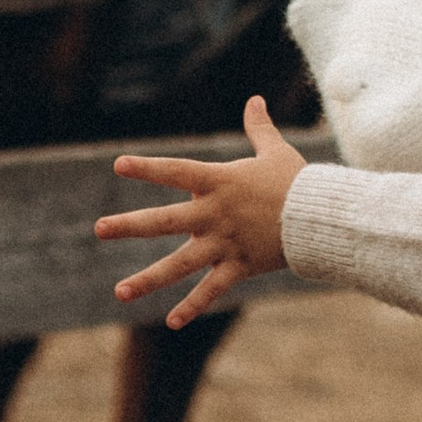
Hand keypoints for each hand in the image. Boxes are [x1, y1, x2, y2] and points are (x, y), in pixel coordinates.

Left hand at [94, 97, 305, 328]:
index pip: (176, 171)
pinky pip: (212, 290)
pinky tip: (171, 322)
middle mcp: (216, 214)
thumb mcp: (276, 151)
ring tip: (120, 292)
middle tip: (98, 229)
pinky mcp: (239, 267)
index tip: (118, 165)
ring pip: (181, 264)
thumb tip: (255, 98)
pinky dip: (192, 306)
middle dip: (130, 225)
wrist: (323, 218)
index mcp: (220, 182)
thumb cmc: (297, 182)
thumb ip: (259, 127)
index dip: (148, 168)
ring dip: (149, 279)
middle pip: (166, 220)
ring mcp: (225, 243)